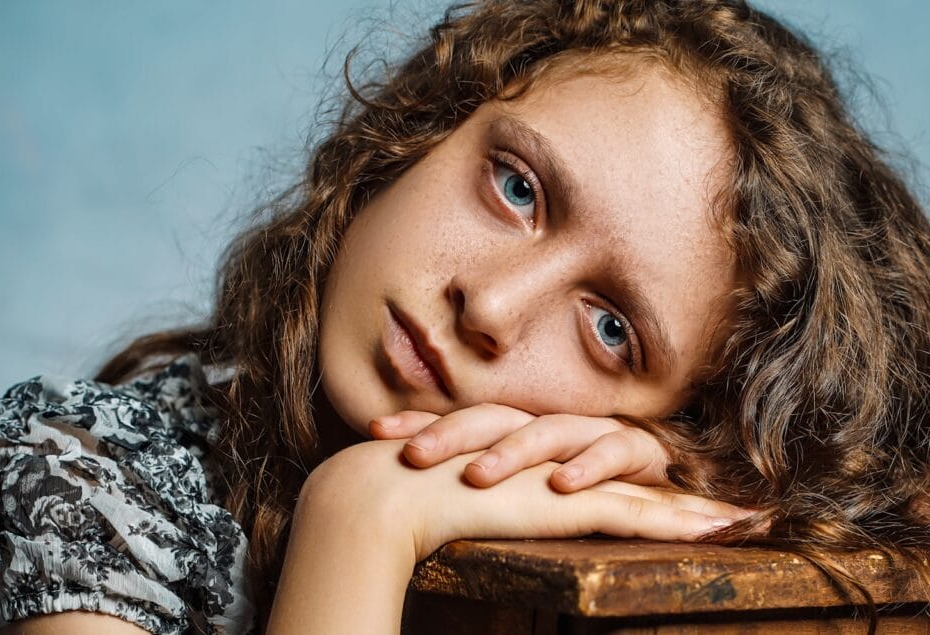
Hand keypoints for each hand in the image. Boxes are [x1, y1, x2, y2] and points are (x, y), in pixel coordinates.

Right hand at [271, 439, 748, 633]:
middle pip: (633, 473)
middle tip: (734, 506)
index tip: (670, 494)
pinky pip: (638, 514)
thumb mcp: (442, 499)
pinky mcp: (567, 500)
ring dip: (698, 508)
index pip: (594, 468)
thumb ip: (461, 500)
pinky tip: (722, 528)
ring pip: (647, 492)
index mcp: (529, 462)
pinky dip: (683, 523)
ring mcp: (564, 477)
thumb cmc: (405, 495)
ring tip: (747, 521)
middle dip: (683, 490)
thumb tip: (450, 513)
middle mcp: (555, 462)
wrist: (386, 491)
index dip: (634, 481)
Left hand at [369, 404, 668, 491]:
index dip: (420, 421)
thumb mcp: (527, 480)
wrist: (664, 473)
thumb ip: (481, 479)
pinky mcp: (635, 447)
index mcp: (517, 426)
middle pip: (494, 418)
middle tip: (413, 457)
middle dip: (451, 434)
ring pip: (546, 431)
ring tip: (478, 475)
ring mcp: (590, 429)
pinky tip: (563, 486)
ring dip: (512, 453)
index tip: (375, 430)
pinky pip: (612, 452)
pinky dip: (588, 468)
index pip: (461, 418)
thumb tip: (410, 487)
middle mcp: (548, 421)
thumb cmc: (585, 475)